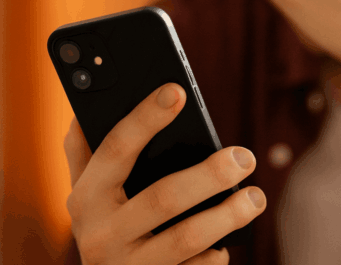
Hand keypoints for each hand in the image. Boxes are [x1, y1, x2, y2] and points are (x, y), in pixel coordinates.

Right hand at [63, 83, 265, 264]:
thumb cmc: (105, 225)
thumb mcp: (87, 191)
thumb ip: (85, 151)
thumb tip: (86, 106)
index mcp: (86, 197)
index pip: (115, 149)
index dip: (145, 118)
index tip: (177, 92)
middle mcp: (101, 234)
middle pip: (163, 198)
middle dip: (209, 175)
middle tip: (244, 157)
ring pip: (186, 238)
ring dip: (228, 216)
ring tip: (256, 197)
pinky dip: (216, 254)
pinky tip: (228, 241)